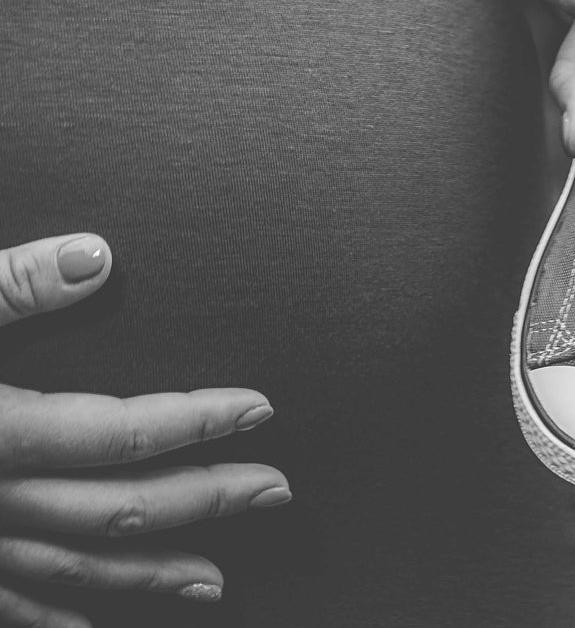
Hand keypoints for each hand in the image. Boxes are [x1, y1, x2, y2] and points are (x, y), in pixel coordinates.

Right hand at [0, 235, 289, 626]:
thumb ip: (7, 284)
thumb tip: (97, 256)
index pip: (120, 434)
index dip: (197, 422)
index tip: (260, 409)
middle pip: (114, 509)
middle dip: (202, 500)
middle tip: (276, 488)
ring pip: (68, 574)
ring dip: (146, 575)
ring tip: (217, 578)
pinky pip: (2, 612)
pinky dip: (55, 622)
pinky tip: (94, 627)